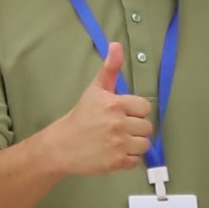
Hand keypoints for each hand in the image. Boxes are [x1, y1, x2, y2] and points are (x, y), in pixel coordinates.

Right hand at [34, 39, 156, 180]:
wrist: (62, 145)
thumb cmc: (81, 116)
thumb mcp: (95, 90)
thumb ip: (110, 68)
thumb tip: (116, 45)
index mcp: (115, 104)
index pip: (145, 108)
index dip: (136, 111)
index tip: (123, 114)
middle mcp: (118, 124)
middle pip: (147, 127)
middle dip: (135, 128)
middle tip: (119, 129)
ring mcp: (118, 144)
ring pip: (144, 144)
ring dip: (134, 144)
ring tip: (118, 141)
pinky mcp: (117, 162)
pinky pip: (137, 160)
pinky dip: (129, 159)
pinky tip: (115, 152)